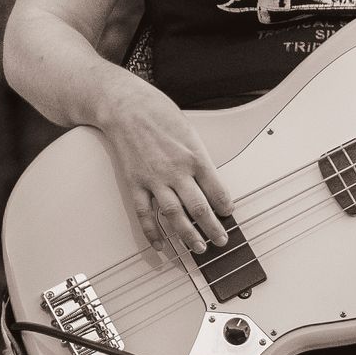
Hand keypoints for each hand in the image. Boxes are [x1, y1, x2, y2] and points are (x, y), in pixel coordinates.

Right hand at [99, 77, 237, 256]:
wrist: (126, 107)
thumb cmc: (159, 114)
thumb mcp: (190, 132)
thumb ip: (200, 158)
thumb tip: (210, 181)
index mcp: (195, 157)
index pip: (217, 190)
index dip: (226, 207)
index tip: (229, 215)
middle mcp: (177, 171)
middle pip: (199, 208)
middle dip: (213, 229)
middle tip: (221, 241)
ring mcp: (154, 179)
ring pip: (174, 215)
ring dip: (188, 235)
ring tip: (198, 248)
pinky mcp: (135, 183)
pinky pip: (145, 213)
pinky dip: (152, 232)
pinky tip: (160, 244)